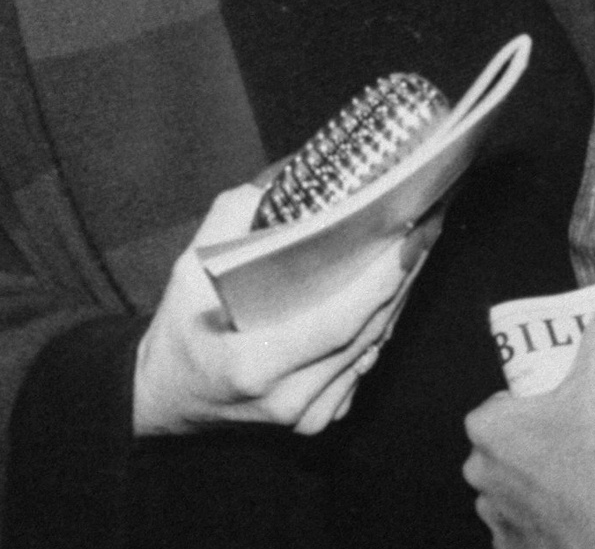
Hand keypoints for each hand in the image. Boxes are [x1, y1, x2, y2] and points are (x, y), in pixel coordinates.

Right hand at [132, 182, 422, 436]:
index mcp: (254, 363)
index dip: (380, 282)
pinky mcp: (319, 420)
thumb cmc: (179, 328)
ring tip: (418, 246)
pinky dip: (381, 326)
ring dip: (400, 298)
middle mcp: (289, 397)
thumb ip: (232, 218)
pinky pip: (363, 367)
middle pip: (367, 333)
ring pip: (373, 350)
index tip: (406, 236)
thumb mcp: (188, 268)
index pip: (336, 323)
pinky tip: (393, 288)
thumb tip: (286, 174)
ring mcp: (307, 416)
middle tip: (427, 224)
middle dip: (403, 276)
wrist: (167, 396)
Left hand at [464, 284, 594, 548]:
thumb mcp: (591, 389)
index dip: (526, 415)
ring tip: (564, 487)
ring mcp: (489, 509)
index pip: (499, 412)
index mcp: (486, 427)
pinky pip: (513, 528)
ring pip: (503, 490)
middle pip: (499, 451)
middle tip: (563, 453)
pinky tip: (556, 518)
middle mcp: (476, 468)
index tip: (553, 421)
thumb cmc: (590, 451)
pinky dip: (530, 524)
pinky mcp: (505, 542)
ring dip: (525, 488)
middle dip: (524, 452)